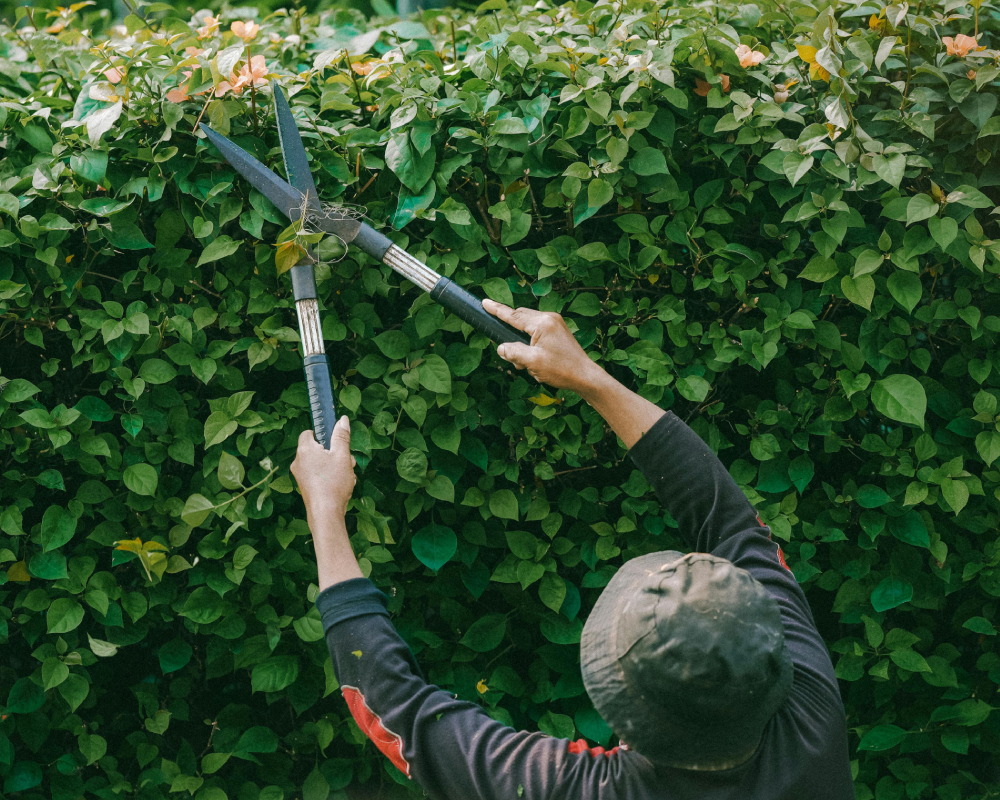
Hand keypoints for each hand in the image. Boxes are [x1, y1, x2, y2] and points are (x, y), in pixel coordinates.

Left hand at [290, 416, 355, 516]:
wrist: (325, 513)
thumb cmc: (333, 483)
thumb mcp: (342, 456)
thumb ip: (342, 436)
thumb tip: (342, 419)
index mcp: (305, 450)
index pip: (309, 433)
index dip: (323, 435)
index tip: (335, 441)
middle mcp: (298, 461)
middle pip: (317, 449)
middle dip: (334, 453)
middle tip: (346, 461)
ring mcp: (300, 475)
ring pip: (319, 463)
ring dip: (334, 466)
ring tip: (346, 475)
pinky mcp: (305, 487)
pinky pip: (317, 475)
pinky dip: (329, 477)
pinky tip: (341, 484)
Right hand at [482, 300, 605, 393]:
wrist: (585, 376)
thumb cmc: (561, 369)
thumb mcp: (532, 362)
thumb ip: (513, 352)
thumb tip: (501, 348)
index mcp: (542, 323)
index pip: (513, 315)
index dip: (497, 310)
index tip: (485, 302)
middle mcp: (549, 318)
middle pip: (520, 319)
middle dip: (511, 335)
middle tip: (512, 356)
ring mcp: (555, 323)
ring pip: (528, 327)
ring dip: (522, 343)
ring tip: (528, 365)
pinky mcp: (558, 331)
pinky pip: (538, 332)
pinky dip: (531, 344)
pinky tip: (535, 361)